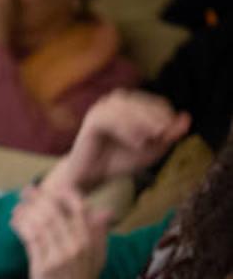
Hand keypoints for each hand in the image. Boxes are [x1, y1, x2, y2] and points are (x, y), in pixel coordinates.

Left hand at [11, 184, 110, 278]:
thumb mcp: (97, 258)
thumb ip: (98, 234)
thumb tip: (105, 211)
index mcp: (92, 240)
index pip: (78, 206)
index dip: (61, 193)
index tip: (47, 189)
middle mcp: (78, 244)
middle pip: (55, 210)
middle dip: (38, 198)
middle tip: (25, 192)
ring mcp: (60, 254)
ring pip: (41, 222)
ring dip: (26, 210)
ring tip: (17, 207)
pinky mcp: (43, 265)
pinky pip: (30, 237)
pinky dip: (20, 225)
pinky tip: (13, 221)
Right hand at [43, 90, 190, 196]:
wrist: (91, 176)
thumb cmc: (120, 161)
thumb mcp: (151, 150)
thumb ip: (168, 136)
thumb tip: (186, 118)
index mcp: (131, 105)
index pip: (156, 103)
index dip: (165, 116)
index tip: (170, 134)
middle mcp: (115, 102)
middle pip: (142, 102)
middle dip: (156, 117)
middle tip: (164, 134)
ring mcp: (102, 109)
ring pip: (127, 107)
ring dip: (142, 122)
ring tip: (151, 138)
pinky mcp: (92, 120)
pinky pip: (111, 118)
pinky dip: (126, 129)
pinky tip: (137, 142)